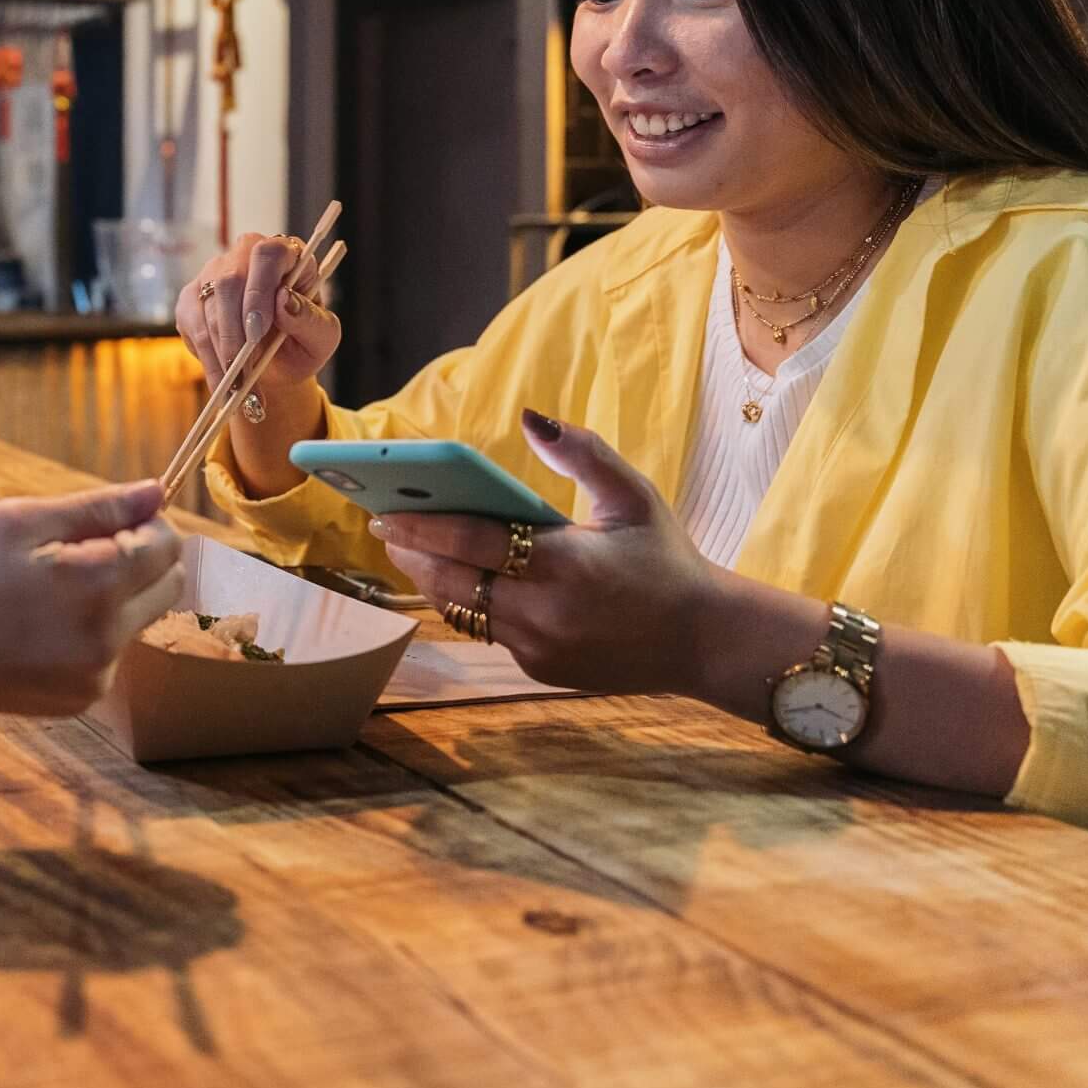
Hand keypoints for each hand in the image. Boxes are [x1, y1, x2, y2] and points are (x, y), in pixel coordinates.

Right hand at [0, 482, 183, 715]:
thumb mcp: (19, 521)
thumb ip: (98, 508)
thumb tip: (158, 492)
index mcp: (97, 588)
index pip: (167, 546)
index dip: (143, 521)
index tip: (100, 518)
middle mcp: (107, 641)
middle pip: (165, 586)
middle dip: (136, 558)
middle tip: (70, 548)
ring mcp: (93, 678)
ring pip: (137, 619)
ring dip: (111, 595)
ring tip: (42, 587)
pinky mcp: (75, 700)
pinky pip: (107, 653)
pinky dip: (88, 630)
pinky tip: (34, 621)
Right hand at [175, 231, 341, 392]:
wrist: (278, 362)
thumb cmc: (303, 341)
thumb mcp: (321, 338)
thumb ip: (310, 320)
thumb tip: (284, 301)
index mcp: (286, 254)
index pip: (267, 254)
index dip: (259, 290)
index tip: (258, 331)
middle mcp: (245, 255)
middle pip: (229, 281)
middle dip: (235, 334)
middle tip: (244, 373)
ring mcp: (213, 274)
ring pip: (207, 309)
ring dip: (222, 354)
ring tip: (239, 389)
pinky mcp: (192, 299)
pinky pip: (192, 327)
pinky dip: (208, 361)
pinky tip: (224, 382)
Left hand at [371, 411, 729, 696]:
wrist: (704, 640)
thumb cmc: (667, 557)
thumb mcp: (634, 494)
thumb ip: (582, 452)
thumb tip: (529, 418)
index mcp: (567, 565)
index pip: (474, 542)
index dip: (423, 525)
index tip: (385, 509)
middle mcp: (545, 614)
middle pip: (453, 582)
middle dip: (412, 552)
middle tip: (382, 523)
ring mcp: (539, 649)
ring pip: (462, 610)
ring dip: (431, 579)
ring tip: (406, 546)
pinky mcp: (539, 669)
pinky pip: (488, 630)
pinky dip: (467, 601)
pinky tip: (453, 575)